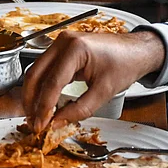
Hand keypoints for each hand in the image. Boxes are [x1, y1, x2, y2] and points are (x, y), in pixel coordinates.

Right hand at [22, 31, 165, 132]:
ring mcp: (60, 43)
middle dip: (31, 101)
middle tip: (33, 122)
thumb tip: (57, 122)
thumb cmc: (125, 64)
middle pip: (35, 74)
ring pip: (36, 71)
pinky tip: (43, 102)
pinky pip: (45, 69)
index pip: (52, 82)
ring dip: (34, 95)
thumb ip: (79, 109)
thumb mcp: (104, 91)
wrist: (136, 50)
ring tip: (36, 115)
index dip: (44, 107)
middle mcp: (63, 42)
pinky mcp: (61, 49)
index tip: (41, 124)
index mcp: (75, 49)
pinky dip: (42, 87)